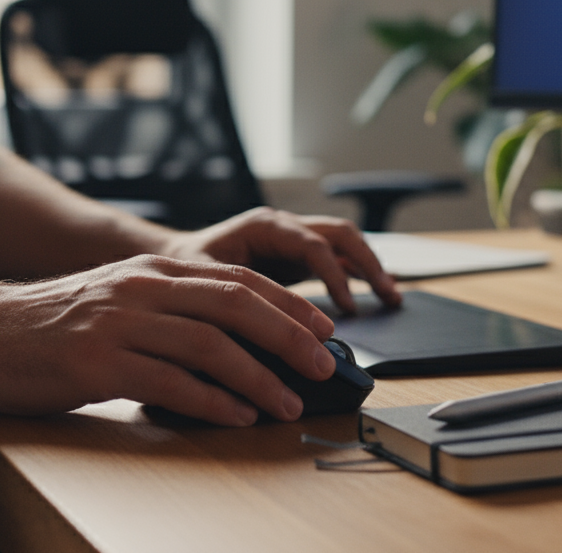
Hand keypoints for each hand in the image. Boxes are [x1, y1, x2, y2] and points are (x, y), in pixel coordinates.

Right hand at [0, 255, 339, 424]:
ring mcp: (120, 325)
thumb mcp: (118, 298)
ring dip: (259, 378)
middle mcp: (142, 290)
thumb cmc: (53, 325)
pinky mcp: (98, 365)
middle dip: (289, 336)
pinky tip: (238, 415)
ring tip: (288, 402)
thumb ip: (170, 309)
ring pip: (211, 346)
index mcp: (153, 271)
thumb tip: (236, 341)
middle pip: (236, 306)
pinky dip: (212, 402)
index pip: (238, 279)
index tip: (323, 327)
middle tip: (323, 365)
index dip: (287, 303)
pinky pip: (170, 384)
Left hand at [162, 207, 399, 312]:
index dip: (334, 277)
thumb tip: (269, 335)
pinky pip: (336, 258)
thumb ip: (237, 303)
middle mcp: (282, 226)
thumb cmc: (181, 271)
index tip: (348, 309)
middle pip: (339, 234)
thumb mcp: (203, 286)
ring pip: (344, 242)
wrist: (169, 261)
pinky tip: (375, 295)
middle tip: (388, 295)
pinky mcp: (295, 255)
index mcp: (263, 226)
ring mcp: (291, 238)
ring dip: (370, 266)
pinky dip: (358, 274)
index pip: (312, 245)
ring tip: (392, 297)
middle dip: (367, 263)